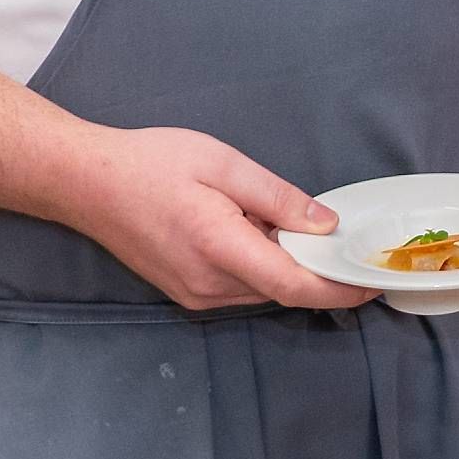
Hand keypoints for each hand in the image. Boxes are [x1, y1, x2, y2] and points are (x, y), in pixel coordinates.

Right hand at [50, 125, 373, 313]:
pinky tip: (263, 237)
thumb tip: (326, 225)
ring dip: (290, 269)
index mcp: (220, 247)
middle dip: (322, 273)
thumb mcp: (222, 164)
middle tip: (351, 246)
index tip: (374, 280)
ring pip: (264, 292)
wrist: (84, 183)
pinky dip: (264, 269)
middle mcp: (208, 283)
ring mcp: (195, 294)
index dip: (341, 287)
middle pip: (284, 291)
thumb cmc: (148, 164)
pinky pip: (242, 289)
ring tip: (302, 232)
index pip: (296, 285)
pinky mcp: (187, 293)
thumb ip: (278, 197)